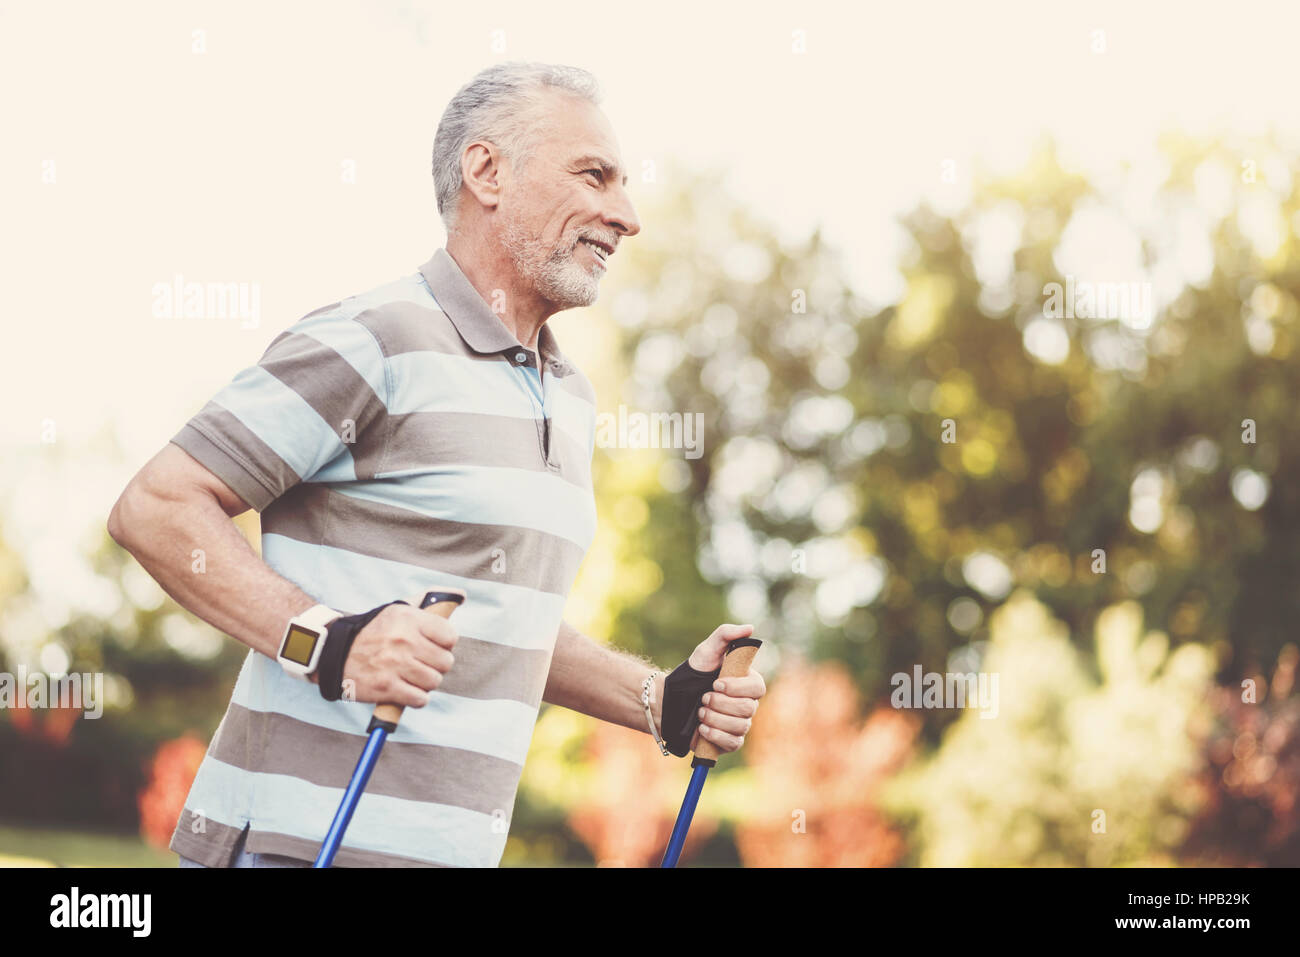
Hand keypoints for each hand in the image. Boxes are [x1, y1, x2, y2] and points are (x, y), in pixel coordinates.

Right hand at [339, 593, 458, 706]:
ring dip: (426, 682)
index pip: (450, 636)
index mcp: (408, 619)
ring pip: (434, 682)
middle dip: (437, 665)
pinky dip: (416, 698)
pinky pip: (420, 699)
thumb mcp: (398, 609)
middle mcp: (403, 640)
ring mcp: (394, 665)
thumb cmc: (374, 631)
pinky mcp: (386, 688)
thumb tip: (462, 595)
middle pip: (446, 662)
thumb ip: (430, 601)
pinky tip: (407, 690)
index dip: (444, 644)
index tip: (433, 645)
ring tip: (413, 676)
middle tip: (422, 663)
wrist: (334, 653)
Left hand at [686, 623, 765, 754]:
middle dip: (720, 703)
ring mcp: (741, 724)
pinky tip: (702, 728)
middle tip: (703, 698)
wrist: (673, 701)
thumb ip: (726, 635)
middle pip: (747, 708)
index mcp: (747, 683)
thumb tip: (750, 627)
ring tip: (700, 711)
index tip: (716, 683)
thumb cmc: (693, 673)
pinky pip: (733, 743)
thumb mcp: (706, 650)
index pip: (757, 688)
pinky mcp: (731, 741)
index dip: (737, 688)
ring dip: (714, 718)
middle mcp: (748, 704)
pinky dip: (716, 735)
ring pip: (739, 726)